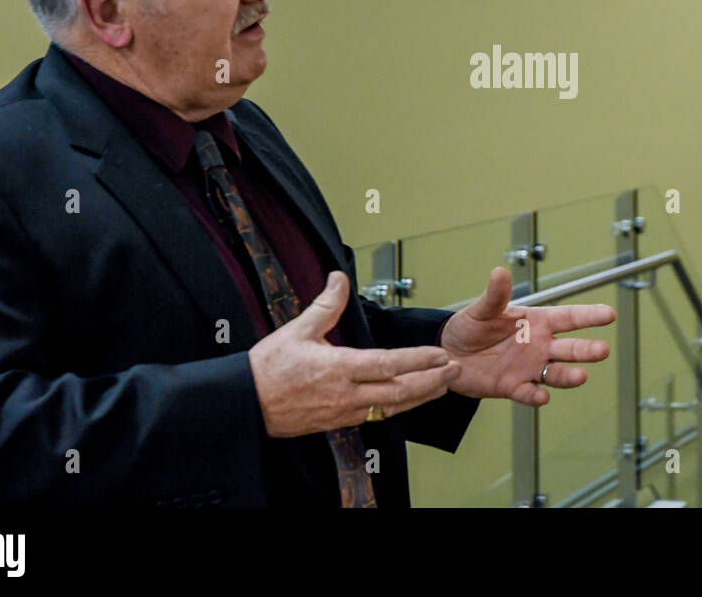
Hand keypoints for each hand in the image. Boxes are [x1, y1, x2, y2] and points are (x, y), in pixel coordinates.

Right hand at [248, 271, 461, 436]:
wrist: (246, 404)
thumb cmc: (268, 368)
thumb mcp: (297, 330)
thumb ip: (325, 304)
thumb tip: (339, 278)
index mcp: (339, 368)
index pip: (389, 364)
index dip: (418, 360)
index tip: (440, 354)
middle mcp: (346, 394)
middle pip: (400, 392)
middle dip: (432, 382)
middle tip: (455, 371)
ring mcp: (344, 412)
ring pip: (393, 408)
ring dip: (422, 397)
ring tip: (443, 386)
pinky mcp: (339, 423)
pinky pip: (377, 417)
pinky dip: (399, 408)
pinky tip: (411, 401)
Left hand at [440, 267, 615, 406]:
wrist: (450, 354)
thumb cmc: (470, 327)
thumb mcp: (481, 309)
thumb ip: (494, 295)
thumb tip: (499, 272)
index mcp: (537, 322)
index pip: (569, 318)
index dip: (589, 316)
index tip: (609, 314)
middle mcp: (539, 346)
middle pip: (570, 348)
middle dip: (587, 350)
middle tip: (603, 350)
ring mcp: (529, 368)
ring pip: (556, 373)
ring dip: (569, 375)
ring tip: (580, 376)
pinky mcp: (513, 387)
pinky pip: (528, 393)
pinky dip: (535, 396)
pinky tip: (542, 396)